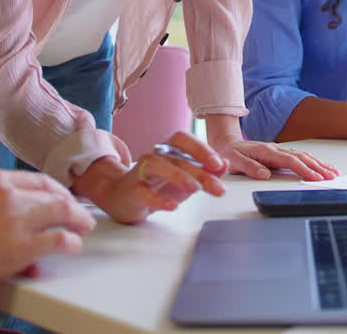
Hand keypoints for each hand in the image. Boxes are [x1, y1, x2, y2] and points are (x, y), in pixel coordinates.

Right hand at [0, 169, 94, 303]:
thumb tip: (16, 214)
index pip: (38, 180)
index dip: (55, 191)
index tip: (62, 199)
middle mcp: (9, 193)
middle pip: (54, 194)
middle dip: (71, 205)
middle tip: (79, 215)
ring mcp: (17, 218)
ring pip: (62, 212)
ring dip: (78, 221)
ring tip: (83, 228)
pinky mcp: (21, 245)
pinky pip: (59, 239)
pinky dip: (71, 242)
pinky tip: (72, 245)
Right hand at [79, 131, 229, 223]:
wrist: (121, 197)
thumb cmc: (155, 186)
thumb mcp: (185, 179)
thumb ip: (205, 171)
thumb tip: (225, 164)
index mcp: (168, 151)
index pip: (183, 140)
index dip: (201, 149)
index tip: (217, 164)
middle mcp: (154, 157)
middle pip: (177, 158)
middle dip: (200, 173)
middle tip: (217, 188)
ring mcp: (140, 172)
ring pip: (158, 166)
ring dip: (179, 176)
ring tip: (194, 189)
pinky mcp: (132, 191)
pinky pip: (144, 192)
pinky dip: (159, 198)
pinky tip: (172, 206)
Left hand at [210, 136, 340, 180]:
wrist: (226, 143)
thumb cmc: (229, 153)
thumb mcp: (234, 161)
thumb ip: (249, 167)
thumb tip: (265, 174)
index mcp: (267, 151)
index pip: (290, 161)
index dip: (304, 170)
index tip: (316, 178)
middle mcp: (275, 149)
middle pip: (302, 158)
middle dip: (318, 167)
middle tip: (331, 177)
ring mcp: (279, 150)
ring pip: (304, 156)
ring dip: (319, 164)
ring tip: (333, 172)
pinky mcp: (280, 154)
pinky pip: (299, 157)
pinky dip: (313, 162)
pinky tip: (321, 166)